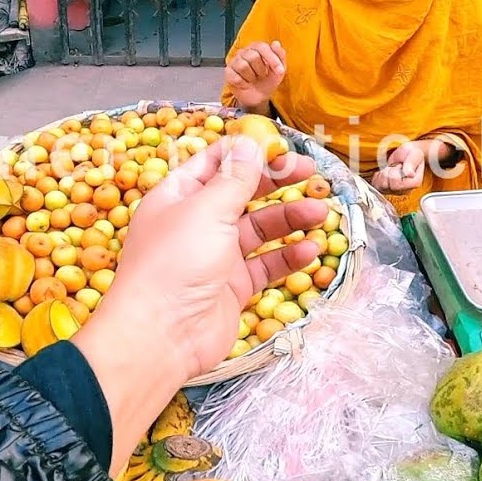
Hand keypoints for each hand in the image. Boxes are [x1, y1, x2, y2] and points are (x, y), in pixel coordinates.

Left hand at [71, 136, 327, 472]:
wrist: (160, 338)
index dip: (250, 152)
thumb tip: (251, 142)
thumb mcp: (206, 210)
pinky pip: (265, 265)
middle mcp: (197, 222)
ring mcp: (216, 256)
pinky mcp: (233, 287)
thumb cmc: (174, 264)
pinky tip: (311, 251)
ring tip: (321, 214)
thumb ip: (235, 177)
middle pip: (244, 193)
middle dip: (278, 183)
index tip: (283, 148)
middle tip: (313, 175)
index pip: (216, 162)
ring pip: (260, 229)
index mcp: (179, 195)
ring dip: (290, 220)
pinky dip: (288, 257)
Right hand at [224, 41, 286, 111]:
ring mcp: (234, 62)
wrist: (259, 97)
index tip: (279, 71)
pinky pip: (235, 77)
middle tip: (262, 75)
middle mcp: (244, 52)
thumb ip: (280, 55)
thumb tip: (275, 43)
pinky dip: (244, 84)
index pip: (262, 47)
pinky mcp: (228, 72)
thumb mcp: (279, 69)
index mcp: (257, 48)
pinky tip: (246, 84)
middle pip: (252, 56)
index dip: (272, 59)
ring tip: (253, 79)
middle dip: (261, 70)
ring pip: (243, 66)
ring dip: (251, 77)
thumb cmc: (268, 80)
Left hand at [371, 139, 453, 193]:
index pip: (396, 184)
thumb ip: (411, 163)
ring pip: (381, 186)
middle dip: (387, 173)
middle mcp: (405, 190)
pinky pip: (377, 186)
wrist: (410, 153)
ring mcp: (396, 191)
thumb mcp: (413, 153)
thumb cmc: (413, 152)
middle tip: (393, 164)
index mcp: (413, 182)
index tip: (397, 164)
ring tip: (390, 166)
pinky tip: (384, 171)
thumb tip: (409, 174)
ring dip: (382, 174)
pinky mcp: (388, 189)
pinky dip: (377, 177)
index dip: (392, 173)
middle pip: (387, 186)